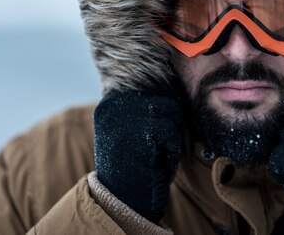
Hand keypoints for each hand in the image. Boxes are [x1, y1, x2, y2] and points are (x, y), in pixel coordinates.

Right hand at [93, 82, 182, 222]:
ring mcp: (124, 119)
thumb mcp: (135, 129)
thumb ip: (146, 108)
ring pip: (171, 112)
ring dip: (171, 137)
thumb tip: (173, 83)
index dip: (164, 113)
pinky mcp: (138, 135)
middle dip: (170, 125)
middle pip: (164, 99)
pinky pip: (171, 131)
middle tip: (158, 148)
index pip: (151, 89)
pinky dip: (171, 149)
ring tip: (156, 155)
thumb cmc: (137, 165)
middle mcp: (113, 106)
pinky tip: (156, 162)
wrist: (125, 201)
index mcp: (110, 103)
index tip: (155, 137)